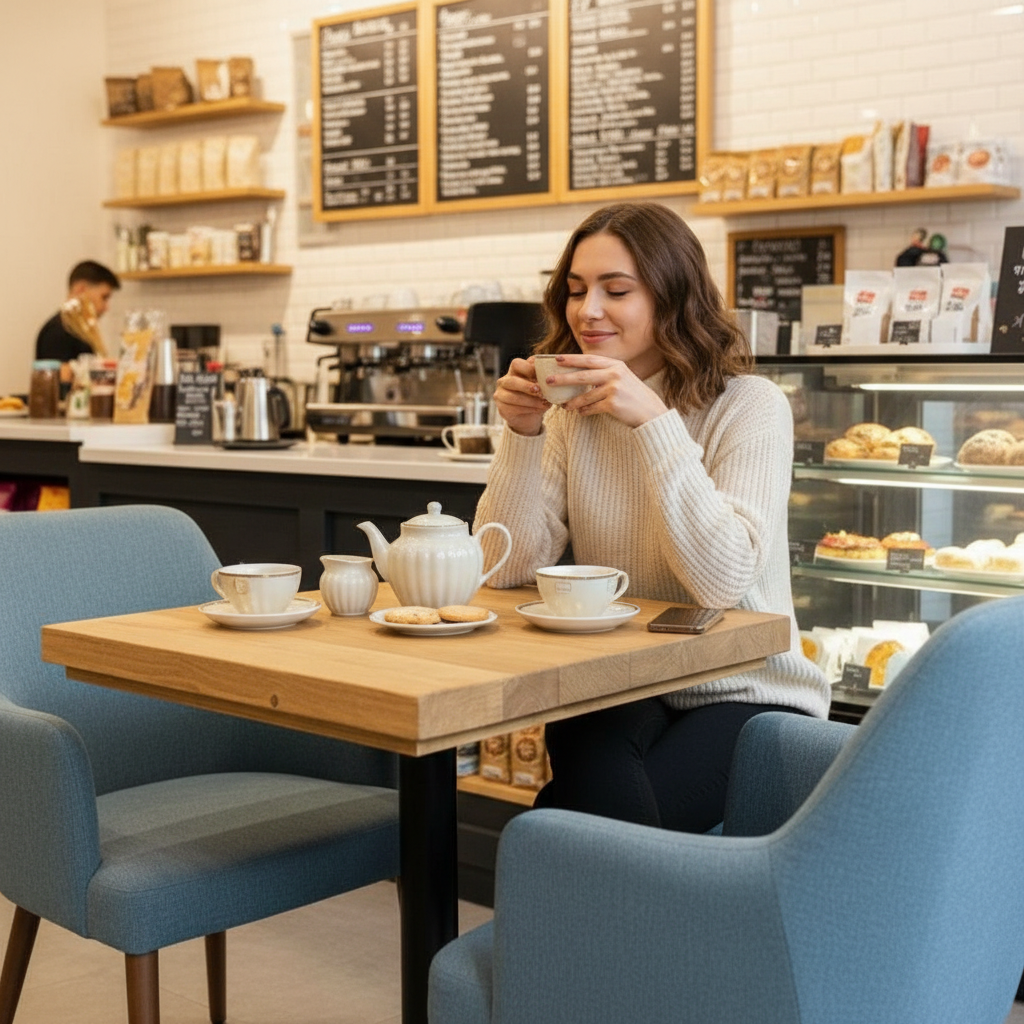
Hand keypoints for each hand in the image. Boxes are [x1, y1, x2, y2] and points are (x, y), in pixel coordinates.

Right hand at [492, 356, 550, 435]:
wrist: (530, 416)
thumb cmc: (537, 396)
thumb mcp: (542, 385)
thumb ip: (543, 378)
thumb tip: (552, 376)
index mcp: (514, 371)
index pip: (517, 364)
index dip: (529, 369)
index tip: (542, 376)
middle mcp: (504, 381)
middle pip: (512, 381)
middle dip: (527, 386)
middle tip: (540, 390)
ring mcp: (500, 394)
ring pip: (512, 397)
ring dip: (530, 401)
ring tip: (544, 403)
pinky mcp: (502, 408)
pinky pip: (513, 408)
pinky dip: (528, 409)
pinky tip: (539, 409)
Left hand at [544, 354, 667, 427]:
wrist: (651, 413)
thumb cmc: (633, 396)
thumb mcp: (622, 377)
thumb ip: (605, 373)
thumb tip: (580, 374)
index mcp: (616, 365)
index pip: (589, 360)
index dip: (571, 359)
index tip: (556, 359)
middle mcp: (615, 374)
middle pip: (583, 375)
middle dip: (563, 378)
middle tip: (548, 380)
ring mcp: (614, 389)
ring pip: (585, 395)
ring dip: (572, 401)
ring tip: (563, 405)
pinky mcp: (613, 404)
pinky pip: (591, 408)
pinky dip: (584, 411)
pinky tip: (580, 412)